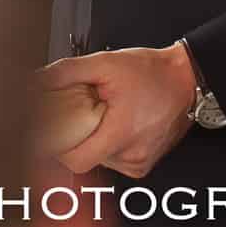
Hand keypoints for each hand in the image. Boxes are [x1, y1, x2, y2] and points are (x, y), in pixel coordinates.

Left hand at [37, 43, 195, 177]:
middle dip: (77, 138)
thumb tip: (38, 79)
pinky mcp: (144, 164)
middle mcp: (132, 155)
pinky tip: (114, 125)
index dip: (58, 148)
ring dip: (94, 141)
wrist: (187, 79)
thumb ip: (67, 72)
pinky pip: (115, 160)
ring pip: (100, 161)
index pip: (76, 161)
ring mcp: (139, 162)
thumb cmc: (153, 72)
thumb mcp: (105, 63)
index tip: (51, 133)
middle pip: (86, 159)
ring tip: (102, 116)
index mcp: (121, 134)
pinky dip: (109, 145)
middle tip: (80, 115)